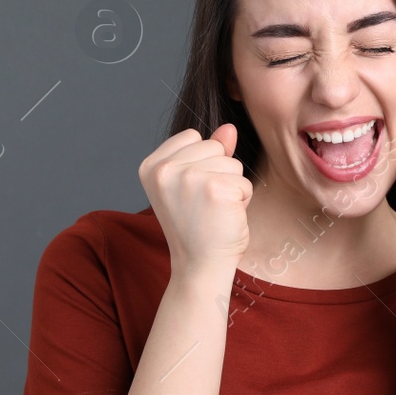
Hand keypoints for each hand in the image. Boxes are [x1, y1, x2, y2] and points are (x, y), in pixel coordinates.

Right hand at [139, 123, 252, 279]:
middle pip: (214, 146)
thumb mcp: (194, 183)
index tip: (190, 194)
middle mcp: (164, 169)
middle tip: (205, 206)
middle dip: (219, 174)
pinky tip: (225, 218)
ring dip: (232, 188)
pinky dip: (242, 200)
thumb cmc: (198, 226)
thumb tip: (229, 128)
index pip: (192, 137)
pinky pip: (244, 182)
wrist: (200, 266)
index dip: (201, 164)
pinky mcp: (215, 188)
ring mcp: (188, 177)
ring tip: (215, 211)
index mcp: (151, 166)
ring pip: (232, 163)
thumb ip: (209, 152)